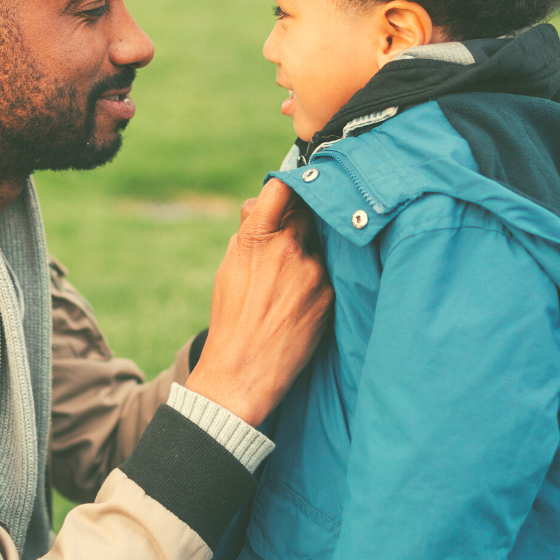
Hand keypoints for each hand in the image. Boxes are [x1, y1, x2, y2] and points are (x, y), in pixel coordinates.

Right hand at [186, 178, 332, 425]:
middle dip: (301, 222)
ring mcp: (312, 271)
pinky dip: (319, 282)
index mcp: (255, 237)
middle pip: (306, 213)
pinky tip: (301, 304)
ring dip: (310, 256)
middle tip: (293, 241)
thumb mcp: (229, 268)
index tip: (293, 189)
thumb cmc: (231, 318)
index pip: (280, 188)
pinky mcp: (329, 294)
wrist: (243, 372)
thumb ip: (247, 233)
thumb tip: (262, 203)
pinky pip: (329, 274)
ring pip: (319, 246)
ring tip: (291, 287)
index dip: (288, 186)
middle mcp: (287, 248)